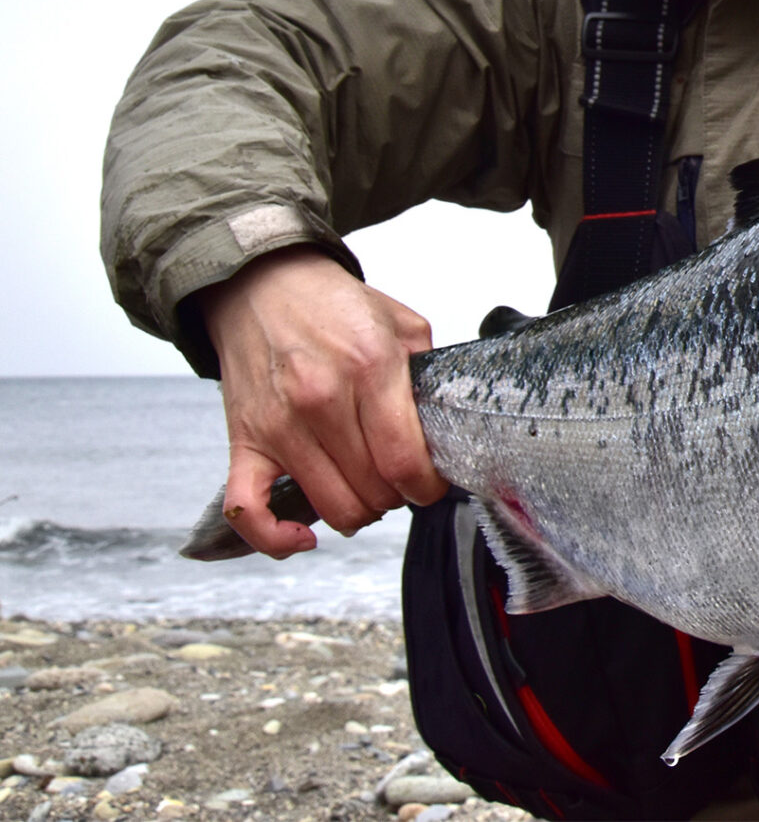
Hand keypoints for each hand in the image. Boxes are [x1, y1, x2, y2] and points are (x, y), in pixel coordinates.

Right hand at [194, 246, 446, 557]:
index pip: (406, 462)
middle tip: (397, 477)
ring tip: (365, 487)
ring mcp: (278, 424)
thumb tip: (448, 432)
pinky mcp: (244, 442)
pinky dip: (275, 537)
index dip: (428, 488)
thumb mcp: (403, 325)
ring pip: (333, 508)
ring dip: (358, 510)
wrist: (261, 286)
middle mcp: (321, 399)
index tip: (430, 484)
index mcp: (369, 368)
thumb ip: (429, 378)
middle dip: (397, 496)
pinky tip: (303, 536)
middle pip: (374, 492)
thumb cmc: (334, 308)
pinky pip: (248, 511)